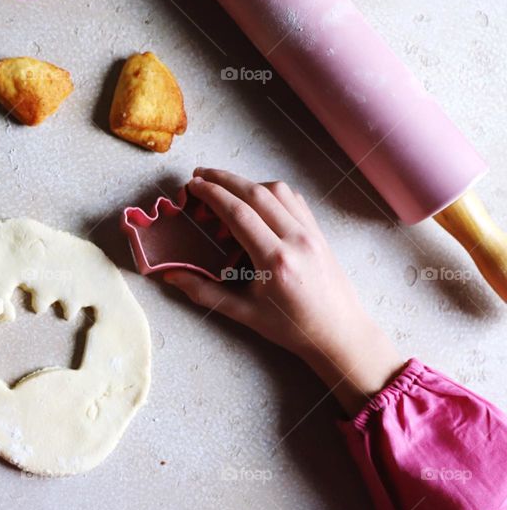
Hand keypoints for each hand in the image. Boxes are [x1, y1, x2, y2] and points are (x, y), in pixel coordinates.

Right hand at [164, 168, 403, 415]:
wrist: (338, 333)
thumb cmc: (290, 327)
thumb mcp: (243, 314)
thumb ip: (204, 293)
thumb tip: (170, 275)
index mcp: (276, 261)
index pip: (239, 214)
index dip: (212, 194)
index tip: (192, 185)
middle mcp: (296, 240)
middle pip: (256, 194)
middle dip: (224, 179)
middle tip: (198, 176)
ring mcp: (311, 233)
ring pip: (276, 191)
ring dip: (246, 183)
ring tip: (223, 190)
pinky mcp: (318, 232)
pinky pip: (293, 200)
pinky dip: (269, 192)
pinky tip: (254, 201)